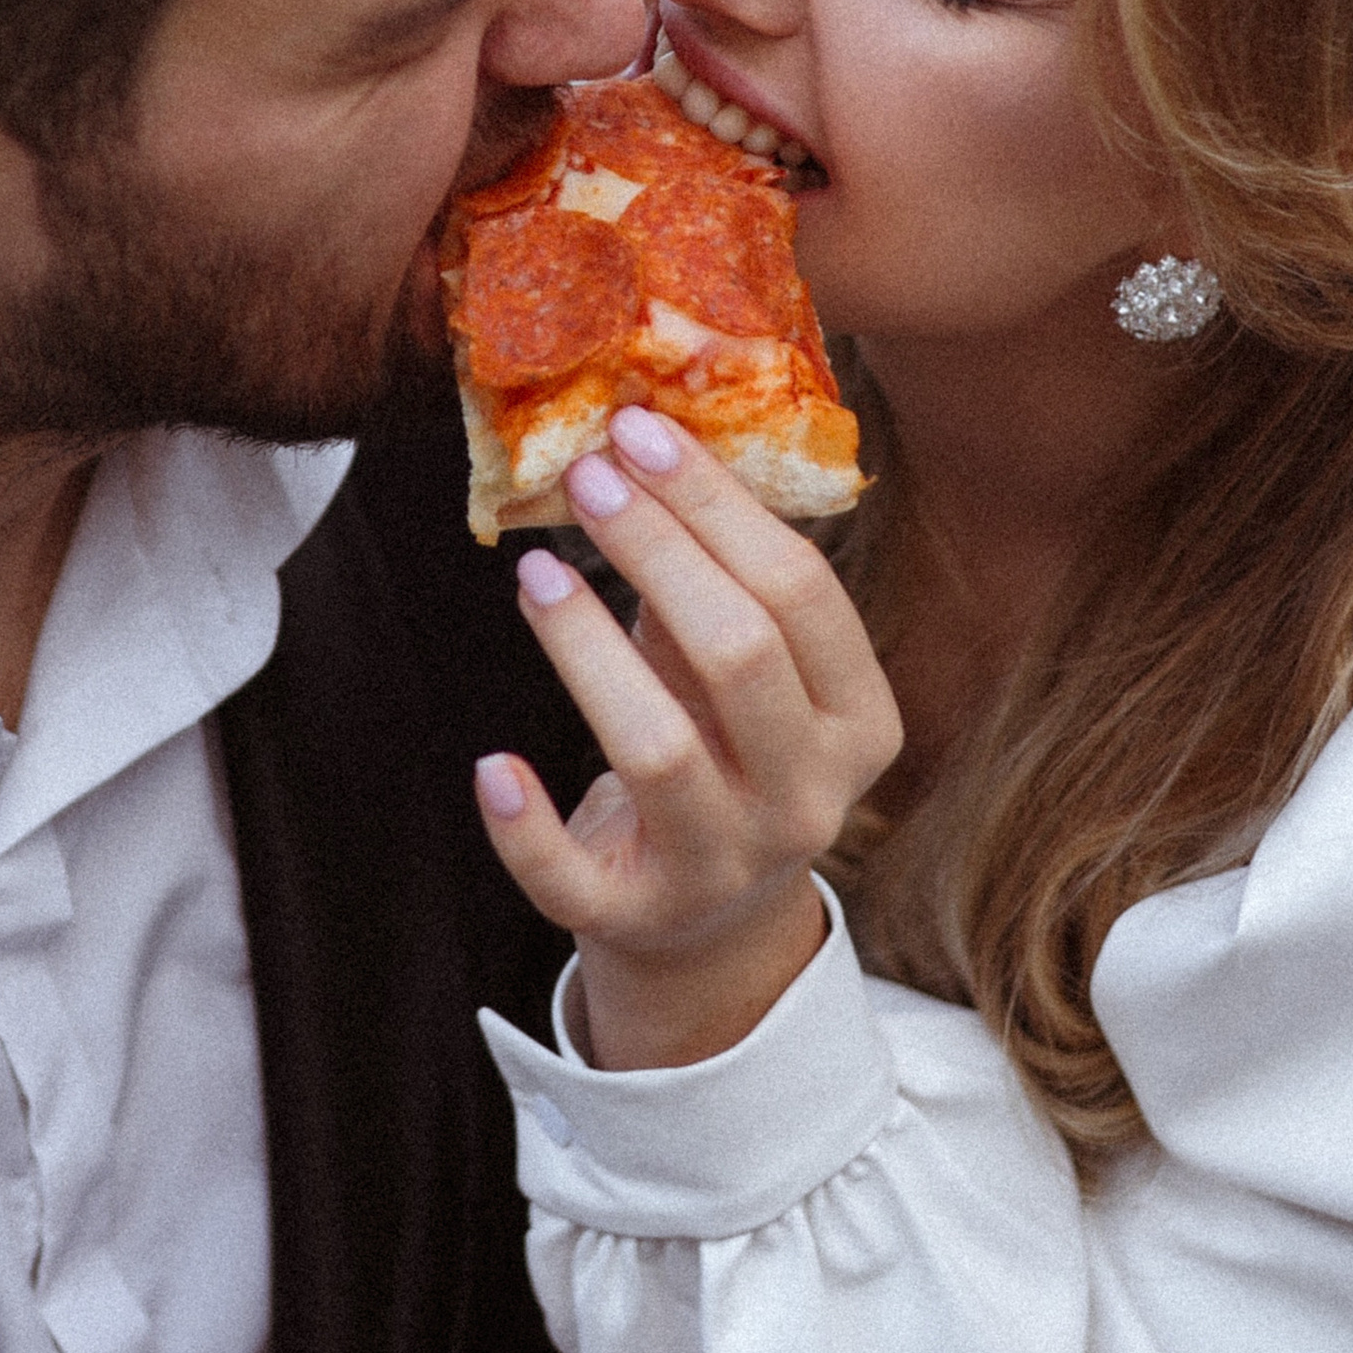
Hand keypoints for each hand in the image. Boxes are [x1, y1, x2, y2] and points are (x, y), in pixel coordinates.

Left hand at [472, 407, 901, 1065]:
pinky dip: (526, 825)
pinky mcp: (635, 915)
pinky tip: (492, 763)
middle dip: (657, 551)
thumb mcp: (751, 672)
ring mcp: (724, 866)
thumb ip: (720, 578)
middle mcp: (808, 801)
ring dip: (586, 650)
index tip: (642, 432)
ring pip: (657, 749)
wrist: (711, 920)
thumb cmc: (727, 748)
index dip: (718, 505)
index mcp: (860, 723)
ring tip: (534, 572)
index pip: (801, 595)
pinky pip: (572, 876)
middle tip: (587, 476)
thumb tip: (640, 441)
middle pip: (739, 657)